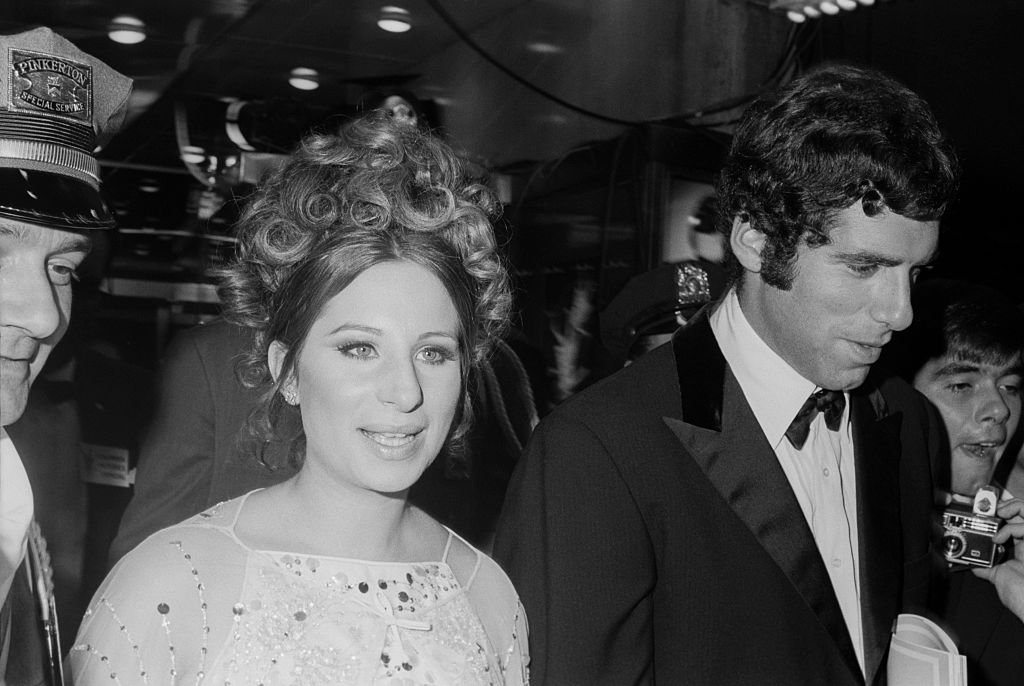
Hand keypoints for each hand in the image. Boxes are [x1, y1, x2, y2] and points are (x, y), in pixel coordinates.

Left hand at [972, 498, 1023, 621]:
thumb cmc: (1020, 598)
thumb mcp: (998, 578)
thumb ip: (986, 568)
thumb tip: (972, 563)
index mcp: (1021, 550)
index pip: (1014, 524)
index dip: (1003, 515)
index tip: (986, 514)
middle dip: (1008, 505)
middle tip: (993, 509)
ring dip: (1012, 507)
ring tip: (998, 515)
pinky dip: (1010, 528)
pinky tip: (999, 539)